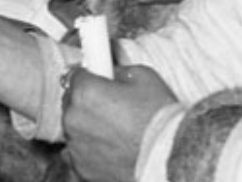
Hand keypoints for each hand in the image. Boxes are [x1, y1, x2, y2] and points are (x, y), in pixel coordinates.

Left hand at [61, 65, 176, 181]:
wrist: (169, 159)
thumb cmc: (160, 121)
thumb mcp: (144, 77)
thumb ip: (119, 72)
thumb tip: (112, 73)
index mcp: (85, 92)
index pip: (74, 75)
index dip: (90, 76)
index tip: (97, 80)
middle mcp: (73, 119)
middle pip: (72, 103)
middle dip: (88, 102)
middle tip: (115, 107)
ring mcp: (75, 147)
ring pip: (74, 129)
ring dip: (88, 127)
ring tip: (118, 131)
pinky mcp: (80, 170)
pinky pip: (78, 154)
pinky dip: (89, 151)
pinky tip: (111, 149)